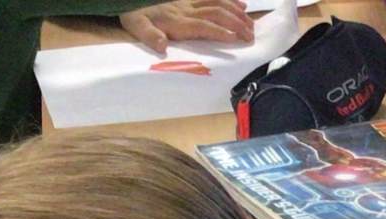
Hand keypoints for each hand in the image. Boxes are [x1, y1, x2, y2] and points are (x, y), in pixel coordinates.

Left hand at [119, 0, 253, 55]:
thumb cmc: (133, 14)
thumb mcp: (136, 27)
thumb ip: (150, 36)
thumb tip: (162, 46)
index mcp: (177, 21)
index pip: (204, 26)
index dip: (221, 32)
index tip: (237, 39)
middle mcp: (187, 9)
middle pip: (217, 13)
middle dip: (236, 23)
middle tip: (251, 34)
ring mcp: (189, 1)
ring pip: (218, 3)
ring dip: (237, 11)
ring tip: (251, 22)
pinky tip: (241, 4)